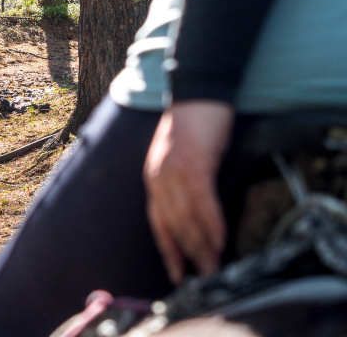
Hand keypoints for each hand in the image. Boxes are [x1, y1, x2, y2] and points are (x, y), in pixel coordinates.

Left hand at [143, 100, 234, 283]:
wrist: (197, 93)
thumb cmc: (194, 126)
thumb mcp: (182, 159)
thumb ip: (182, 184)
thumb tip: (195, 213)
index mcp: (154, 178)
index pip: (158, 221)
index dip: (168, 248)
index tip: (177, 273)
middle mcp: (158, 177)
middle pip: (172, 224)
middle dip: (188, 255)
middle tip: (203, 279)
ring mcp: (173, 170)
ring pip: (186, 217)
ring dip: (201, 245)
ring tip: (214, 268)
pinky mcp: (193, 163)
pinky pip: (201, 200)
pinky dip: (210, 222)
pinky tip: (219, 240)